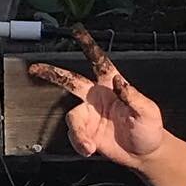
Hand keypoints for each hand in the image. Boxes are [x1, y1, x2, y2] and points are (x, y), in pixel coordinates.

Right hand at [27, 54, 164, 170]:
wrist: (144, 153)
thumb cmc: (149, 128)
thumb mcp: (148, 111)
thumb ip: (133, 96)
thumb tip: (120, 83)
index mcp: (111, 85)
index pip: (98, 61)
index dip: (88, 46)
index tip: (77, 31)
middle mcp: (96, 97)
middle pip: (71, 81)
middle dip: (53, 73)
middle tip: (36, 69)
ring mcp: (89, 115)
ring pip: (72, 116)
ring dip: (78, 131)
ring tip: (88, 143)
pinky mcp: (86, 133)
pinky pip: (75, 135)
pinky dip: (79, 143)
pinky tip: (90, 148)